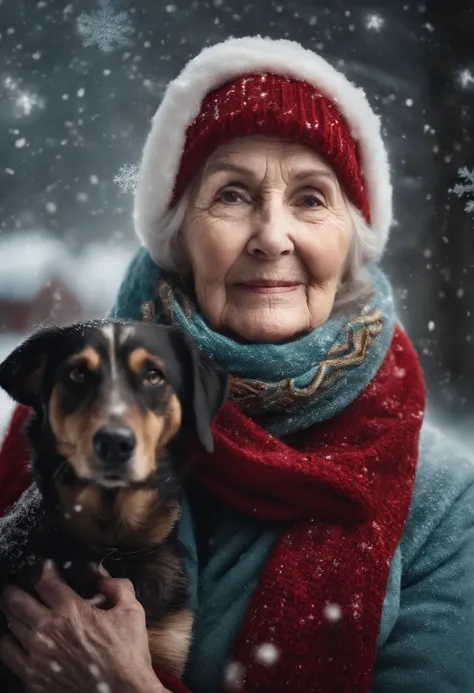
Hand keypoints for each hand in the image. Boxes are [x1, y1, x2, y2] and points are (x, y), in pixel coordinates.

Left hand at [0, 560, 165, 692]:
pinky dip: (8, 641)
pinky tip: (14, 638)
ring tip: (16, 609)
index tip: (47, 567)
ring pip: (11, 624)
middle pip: (16, 601)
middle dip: (15, 589)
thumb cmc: (127, 655)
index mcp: (71, 610)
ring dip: (12, 613)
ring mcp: (37, 654)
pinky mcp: (33, 676)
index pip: (46, 582)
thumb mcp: (132, 611)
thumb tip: (103, 575)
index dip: (45, 569)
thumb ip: (118, 587)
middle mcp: (48, 630)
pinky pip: (8, 653)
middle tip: (17, 586)